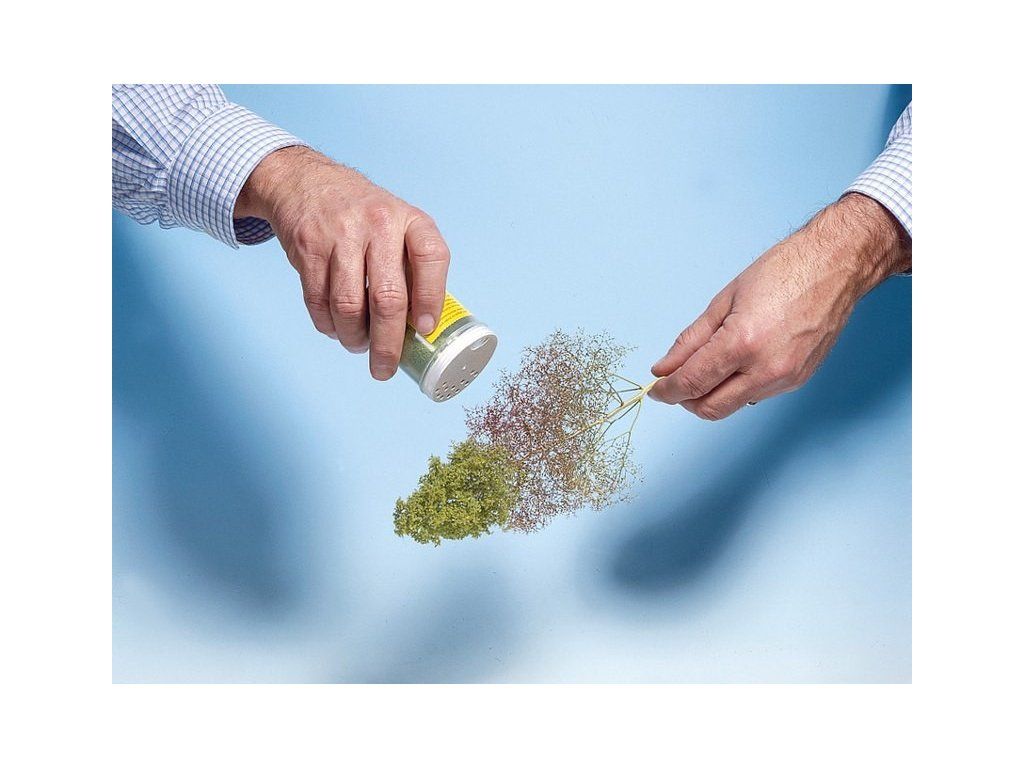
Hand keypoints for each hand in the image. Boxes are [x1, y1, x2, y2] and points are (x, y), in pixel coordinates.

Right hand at [234, 146, 450, 379]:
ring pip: (349, 306)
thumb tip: (422, 328)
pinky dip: (328, 325)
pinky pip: (318, 301)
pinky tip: (336, 328)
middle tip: (385, 368)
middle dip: (388, 344)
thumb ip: (413, 267)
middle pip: (388, 297)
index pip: (432, 258)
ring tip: (358, 345)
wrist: (307, 182)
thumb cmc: (363, 216)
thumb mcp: (399, 225)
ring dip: (354, 338)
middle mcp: (378, 224)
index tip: (426, 329)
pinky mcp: (309, 247)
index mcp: (410, 220)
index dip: (431, 298)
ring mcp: (340, 235)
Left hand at [649, 193, 910, 419]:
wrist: (835, 265)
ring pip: (733, 405)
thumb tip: (664, 368)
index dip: (666, 391)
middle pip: (710, 407)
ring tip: (707, 364)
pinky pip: (756, 396)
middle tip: (675, 382)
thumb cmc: (784, 271)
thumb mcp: (724, 300)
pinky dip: (737, 387)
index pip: (691, 383)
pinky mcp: (798, 380)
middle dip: (685, 400)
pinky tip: (736, 364)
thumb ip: (690, 340)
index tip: (655, 390)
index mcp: (742, 343)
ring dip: (712, 393)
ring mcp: (785, 378)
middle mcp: (765, 368)